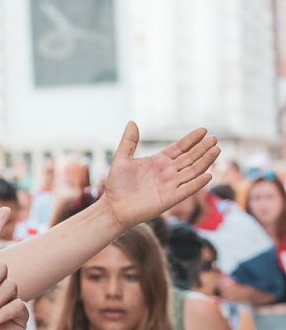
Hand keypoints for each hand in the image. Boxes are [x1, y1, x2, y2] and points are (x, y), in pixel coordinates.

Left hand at [101, 123, 218, 228]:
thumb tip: (132, 122)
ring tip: (216, 150)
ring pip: (193, 171)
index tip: (204, 130)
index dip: (192, 139)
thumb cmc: (117, 185)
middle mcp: (168, 172)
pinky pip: (187, 189)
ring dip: (205, 161)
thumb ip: (129, 142)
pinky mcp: (171, 198)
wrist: (113, 207)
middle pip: (190, 157)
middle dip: (202, 148)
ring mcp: (171, 185)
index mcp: (159, 161)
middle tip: (214, 138)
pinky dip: (197, 183)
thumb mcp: (121, 159)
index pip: (180, 147)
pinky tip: (208, 175)